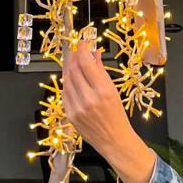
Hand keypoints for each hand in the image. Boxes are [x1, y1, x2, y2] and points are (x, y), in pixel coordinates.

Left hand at [63, 43, 155, 182]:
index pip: (86, 63)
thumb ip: (101, 71)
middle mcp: (89, 99)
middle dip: (75, 57)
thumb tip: (94, 54)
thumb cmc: (117, 116)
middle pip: (74, 70)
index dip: (82, 49)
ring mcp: (77, 107)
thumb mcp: (113, 90)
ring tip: (75, 63)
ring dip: (69, 68)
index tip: (82, 42)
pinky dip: (67, 82)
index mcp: (103, 91)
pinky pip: (65, 93)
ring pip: (67, 80)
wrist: (114, 140)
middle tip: (78, 51)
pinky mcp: (70, 114)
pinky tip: (71, 78)